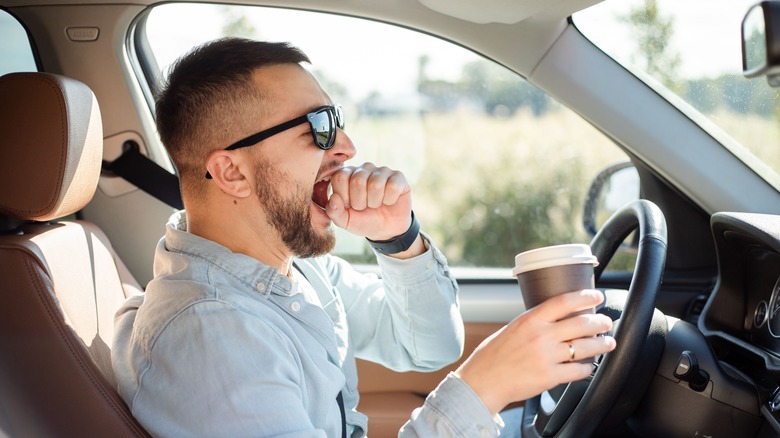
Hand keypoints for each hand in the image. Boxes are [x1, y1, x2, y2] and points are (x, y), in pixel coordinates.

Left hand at [326, 162, 411, 239]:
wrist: (386, 229)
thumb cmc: (363, 221)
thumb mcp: (345, 221)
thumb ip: (334, 212)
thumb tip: (334, 198)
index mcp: (347, 174)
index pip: (340, 177)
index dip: (344, 197)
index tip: (349, 206)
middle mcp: (363, 168)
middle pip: (358, 180)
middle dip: (360, 202)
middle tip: (365, 207)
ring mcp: (382, 171)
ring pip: (376, 184)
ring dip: (375, 202)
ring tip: (376, 204)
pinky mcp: (398, 176)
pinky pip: (392, 187)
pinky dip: (390, 200)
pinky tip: (389, 201)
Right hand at [455, 289, 615, 414]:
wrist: (483, 381)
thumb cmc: (493, 356)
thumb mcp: (512, 329)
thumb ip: (534, 323)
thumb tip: (556, 320)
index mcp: (530, 320)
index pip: (564, 302)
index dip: (585, 297)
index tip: (597, 296)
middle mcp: (541, 336)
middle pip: (581, 323)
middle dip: (600, 322)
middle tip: (606, 322)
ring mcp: (547, 357)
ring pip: (585, 347)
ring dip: (601, 344)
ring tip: (608, 342)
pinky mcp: (550, 377)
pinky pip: (578, 370)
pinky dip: (587, 368)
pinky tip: (588, 365)